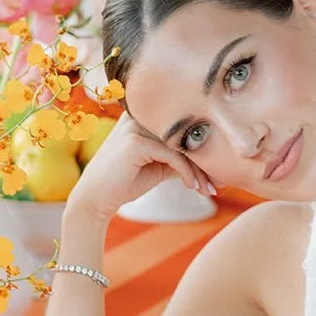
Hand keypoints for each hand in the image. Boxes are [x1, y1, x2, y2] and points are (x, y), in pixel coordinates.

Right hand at [67, 114, 214, 221]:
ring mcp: (135, 127)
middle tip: (219, 182)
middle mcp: (138, 115)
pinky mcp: (136, 143)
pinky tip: (192, 187)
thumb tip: (210, 159)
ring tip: (209, 190)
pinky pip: (173, 156)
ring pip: (182, 145)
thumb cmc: (126, 182)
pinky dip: (187, 173)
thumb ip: (179, 158)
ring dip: (200, 170)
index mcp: (143, 116)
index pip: (182, 127)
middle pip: (185, 134)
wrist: (95, 200)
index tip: (217, 171)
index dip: (202, 148)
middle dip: (206, 160)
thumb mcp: (158, 167)